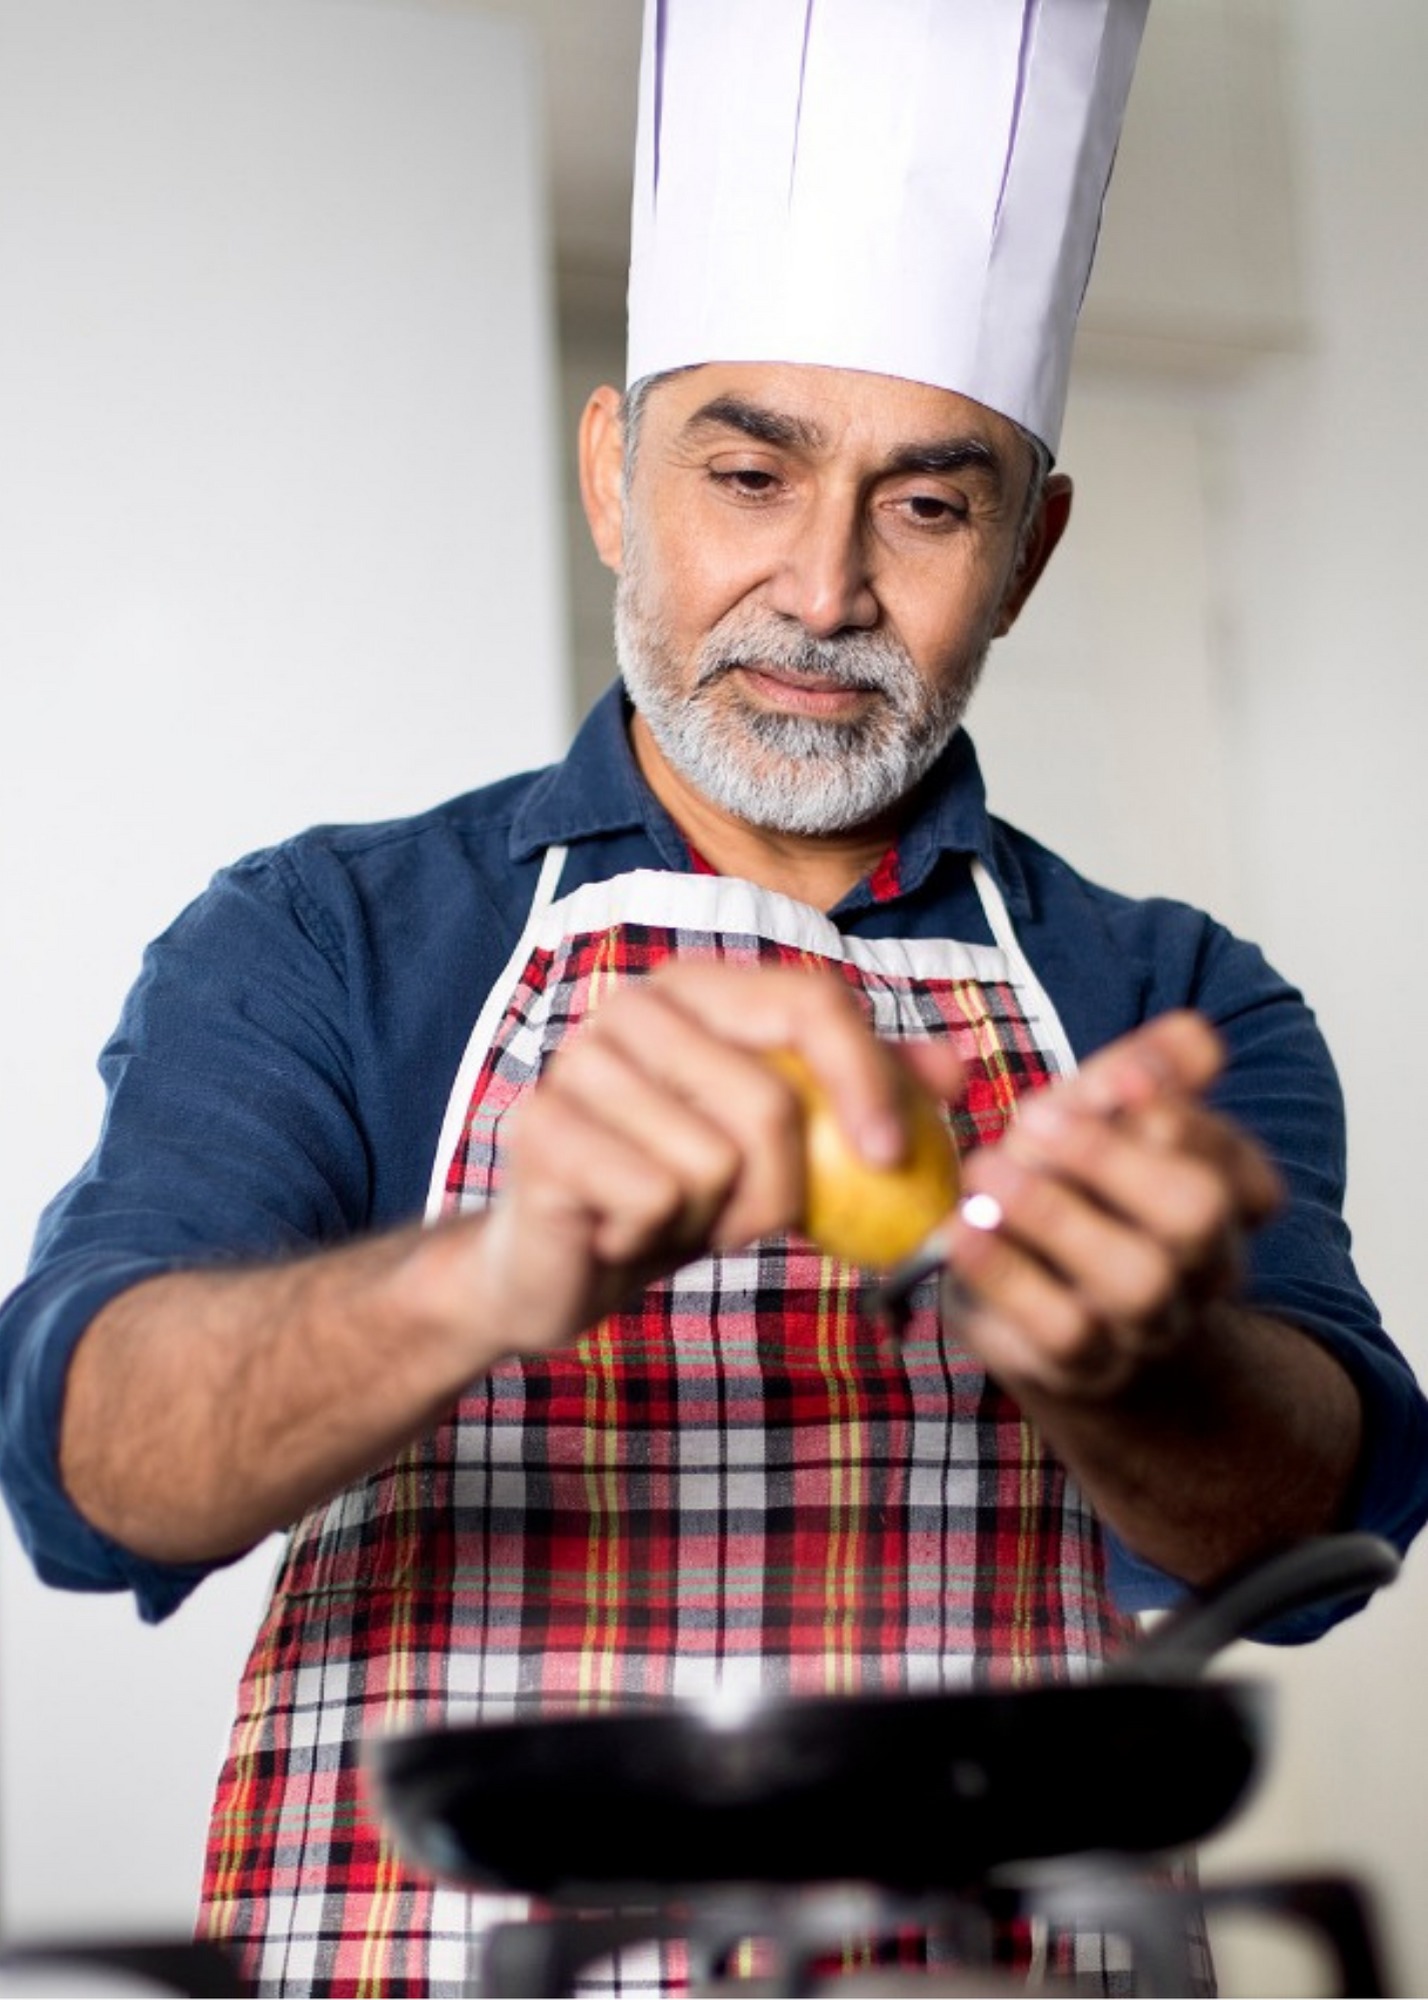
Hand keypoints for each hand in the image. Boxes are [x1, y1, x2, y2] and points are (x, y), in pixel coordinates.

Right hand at [469, 961, 965, 1354]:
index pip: (810, 1001)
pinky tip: (621, 1230)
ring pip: (714, 1159)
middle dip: (784, 1191)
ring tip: (674, 1217)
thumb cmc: (684, 1196)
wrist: (563, 1266)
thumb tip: (955, 1069)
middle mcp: (634, 1006)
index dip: (867, 1077)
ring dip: (713, 1220)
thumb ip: (866, 1099)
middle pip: (770, 1097)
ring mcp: (579, 1062)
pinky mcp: (540, 1129)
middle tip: (745, 1220)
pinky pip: (655, 1196)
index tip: (893, 1157)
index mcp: (701, 989)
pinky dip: (655, 1236)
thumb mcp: (788, 1149)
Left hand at [943, 1012, 1281, 1399]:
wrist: (1036, 1319)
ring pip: (1137, 1281)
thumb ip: (1141, 1075)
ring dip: (1056, 1216)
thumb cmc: (1074, 1197)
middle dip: (1115, 1158)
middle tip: (1032, 1120)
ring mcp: (1143, 1326)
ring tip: (986, 1172)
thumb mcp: (1100, 1124)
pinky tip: (962, 1231)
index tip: (1115, 1078)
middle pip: (1198, 1216)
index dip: (1185, 1120)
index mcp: (1221, 1205)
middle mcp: (1199, 1271)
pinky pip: (1061, 1330)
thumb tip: (1197, 1034)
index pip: (1241, 1167)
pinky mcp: (1078, 1365)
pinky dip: (1008, 1275)